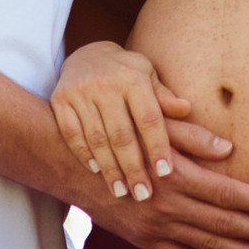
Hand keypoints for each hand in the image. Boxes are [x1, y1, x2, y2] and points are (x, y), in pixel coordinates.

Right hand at [51, 41, 191, 200]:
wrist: (87, 54)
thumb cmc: (126, 72)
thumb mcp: (148, 76)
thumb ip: (164, 98)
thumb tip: (187, 109)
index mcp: (133, 77)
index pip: (148, 117)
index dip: (157, 146)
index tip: (165, 173)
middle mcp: (106, 84)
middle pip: (122, 134)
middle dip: (133, 167)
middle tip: (144, 195)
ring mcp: (80, 92)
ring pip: (97, 139)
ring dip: (110, 169)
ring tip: (121, 192)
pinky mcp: (61, 101)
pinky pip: (72, 134)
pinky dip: (84, 155)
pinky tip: (96, 171)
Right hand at [84, 142, 248, 248]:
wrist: (72, 162)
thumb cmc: (120, 132)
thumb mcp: (155, 126)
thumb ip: (192, 137)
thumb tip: (229, 148)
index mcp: (176, 175)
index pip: (228, 192)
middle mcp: (169, 206)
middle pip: (225, 222)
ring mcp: (156, 228)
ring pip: (209, 244)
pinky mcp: (145, 240)